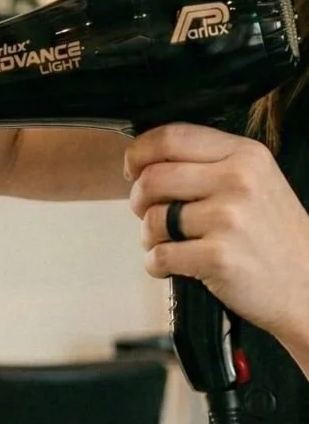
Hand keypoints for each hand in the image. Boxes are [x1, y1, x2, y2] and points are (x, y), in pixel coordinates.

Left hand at [125, 122, 308, 348]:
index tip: (132, 169)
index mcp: (245, 154)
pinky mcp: (218, 257)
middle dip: (139, 199)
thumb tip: (147, 159)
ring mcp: (228, 218)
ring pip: (152, 218)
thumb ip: (210, 163)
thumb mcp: (257, 181)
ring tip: (172, 243)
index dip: (139, 152)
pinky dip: (157, 264)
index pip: (172, 136)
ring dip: (151, 236)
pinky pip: (159, 255)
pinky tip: (174, 266)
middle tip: (149, 213)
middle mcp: (238, 180)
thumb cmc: (276, 236)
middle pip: (152, 177)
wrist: (307, 287)